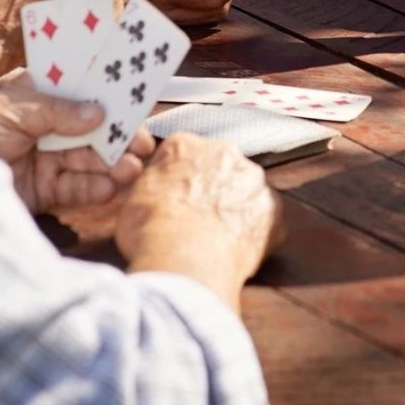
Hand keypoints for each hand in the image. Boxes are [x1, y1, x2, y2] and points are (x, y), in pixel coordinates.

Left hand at [0, 70, 154, 211]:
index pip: (78, 91)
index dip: (107, 93)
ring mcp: (43, 159)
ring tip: (132, 166)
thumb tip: (99, 113)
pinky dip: (94, 188)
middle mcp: (43, 126)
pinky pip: (74, 189)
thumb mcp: (12, 108)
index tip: (137, 97)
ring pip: (87, 160)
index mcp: (34, 95)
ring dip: (112, 163)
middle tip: (144, 142)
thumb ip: (58, 111)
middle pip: (90, 129)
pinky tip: (112, 185)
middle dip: (117, 134)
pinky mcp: (40, 192)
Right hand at [117, 133, 282, 311]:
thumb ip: (149, 183)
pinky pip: (265, 220)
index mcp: (185, 145)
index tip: (174, 200)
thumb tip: (155, 186)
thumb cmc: (151, 230)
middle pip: (218, 167)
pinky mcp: (274, 212)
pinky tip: (236, 252)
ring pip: (245, 191)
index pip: (182, 154)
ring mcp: (253, 181)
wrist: (184, 260)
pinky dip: (254, 233)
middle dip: (210, 189)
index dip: (177, 180)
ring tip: (216, 239)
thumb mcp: (130, 199)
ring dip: (235, 209)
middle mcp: (224, 153)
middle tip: (196, 220)